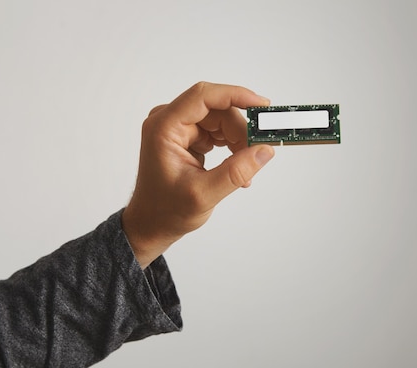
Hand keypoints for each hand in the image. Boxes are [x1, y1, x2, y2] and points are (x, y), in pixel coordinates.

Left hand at [122, 82, 274, 267]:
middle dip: (240, 131)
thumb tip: (264, 151)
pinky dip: (231, 147)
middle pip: (217, 110)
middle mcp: (168, 121)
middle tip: (256, 154)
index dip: (235, 95)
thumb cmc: (165, 211)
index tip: (262, 106)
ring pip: (221, 120)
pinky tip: (235, 167)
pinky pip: (217, 131)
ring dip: (237, 141)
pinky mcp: (186, 136)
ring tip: (243, 170)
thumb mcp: (203, 194)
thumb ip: (236, 172)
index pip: (203, 97)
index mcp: (163, 128)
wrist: (151, 223)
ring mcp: (177, 128)